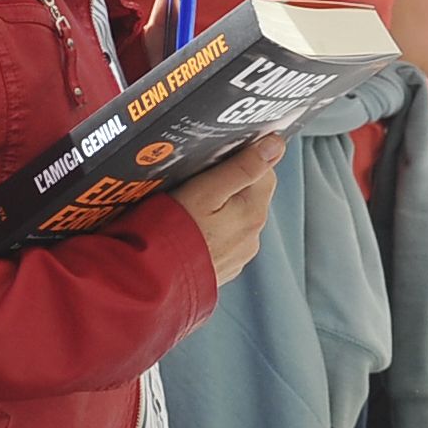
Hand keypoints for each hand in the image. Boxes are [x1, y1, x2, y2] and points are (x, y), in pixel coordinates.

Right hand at [168, 133, 283, 287]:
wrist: (151, 281)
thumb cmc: (173, 233)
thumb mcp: (206, 190)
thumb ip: (242, 167)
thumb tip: (275, 145)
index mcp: (253, 213)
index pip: (264, 172)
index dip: (240, 160)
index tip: (213, 162)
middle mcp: (251, 237)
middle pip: (250, 196)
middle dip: (227, 186)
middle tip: (194, 185)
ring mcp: (237, 256)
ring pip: (235, 219)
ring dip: (218, 211)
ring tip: (186, 210)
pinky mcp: (222, 268)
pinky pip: (222, 241)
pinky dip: (209, 233)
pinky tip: (188, 231)